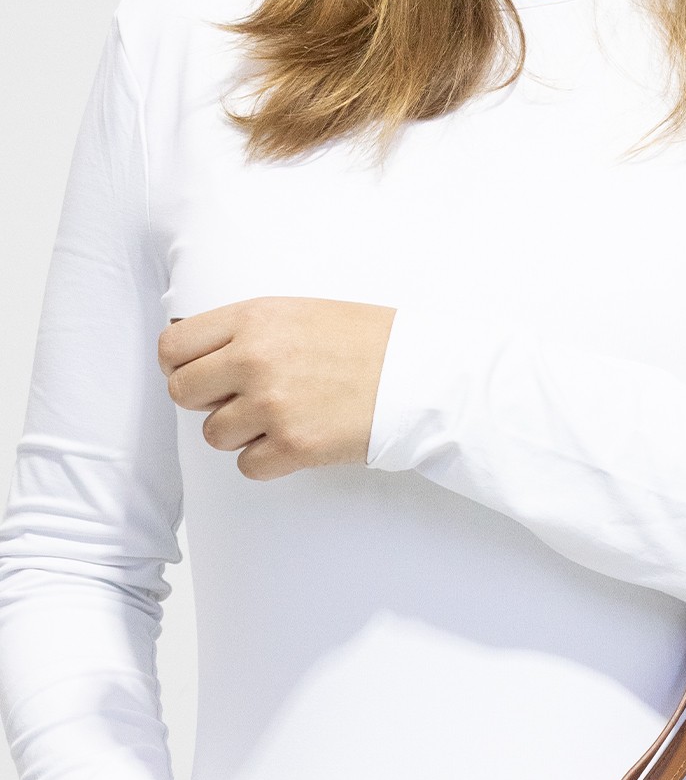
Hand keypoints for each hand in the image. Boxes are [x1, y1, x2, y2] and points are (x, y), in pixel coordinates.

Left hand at [159, 297, 395, 480]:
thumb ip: (246, 330)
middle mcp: (255, 360)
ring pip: (214, 435)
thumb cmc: (364, 342)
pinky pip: (248, 466)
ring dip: (238, 434)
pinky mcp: (295, 446)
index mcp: (252, 319)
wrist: (418, 375)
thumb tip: (202, 356)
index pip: (174, 347)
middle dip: (205, 402)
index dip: (181, 366)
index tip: (200, 375)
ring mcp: (273, 406)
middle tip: (236, 402)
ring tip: (275, 421)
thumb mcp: (296, 312)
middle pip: (183, 393)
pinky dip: (265, 461)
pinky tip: (291, 443)